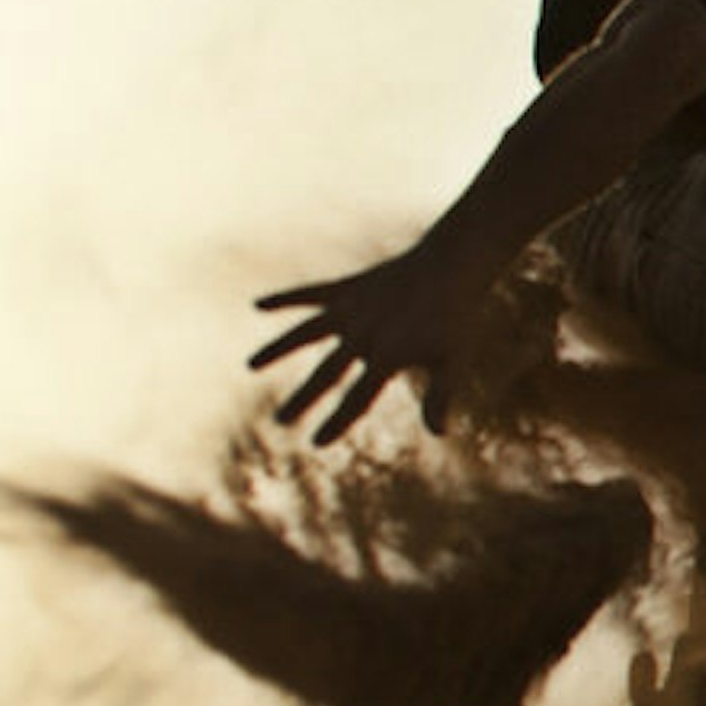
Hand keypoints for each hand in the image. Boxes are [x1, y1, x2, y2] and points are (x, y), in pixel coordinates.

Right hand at [247, 240, 487, 444]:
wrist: (452, 263)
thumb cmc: (455, 316)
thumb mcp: (454, 359)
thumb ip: (441, 396)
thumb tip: (438, 433)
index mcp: (386, 356)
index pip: (357, 399)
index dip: (338, 422)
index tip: (316, 442)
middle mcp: (362, 334)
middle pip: (326, 373)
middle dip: (303, 399)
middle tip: (280, 421)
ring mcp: (352, 309)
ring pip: (306, 332)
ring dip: (278, 349)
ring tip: (250, 365)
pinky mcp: (348, 288)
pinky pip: (310, 294)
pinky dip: (285, 300)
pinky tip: (258, 306)